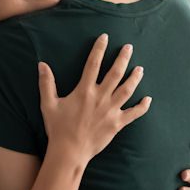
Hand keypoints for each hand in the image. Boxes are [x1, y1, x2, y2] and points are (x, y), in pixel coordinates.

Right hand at [38, 33, 151, 164]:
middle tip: (129, 47)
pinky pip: (133, 113)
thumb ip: (46, 83)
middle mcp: (100, 97)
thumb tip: (42, 65)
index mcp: (84, 91)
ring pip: (127, 90)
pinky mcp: (117, 124)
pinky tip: (148, 99)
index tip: (105, 37)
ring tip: (140, 68)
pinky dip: (142, 106)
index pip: (93, 64)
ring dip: (135, 78)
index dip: (99, 49)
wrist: (69, 152)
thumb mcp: (48, 104)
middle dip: (123, 58)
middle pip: (115, 73)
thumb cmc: (58, 128)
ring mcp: (111, 110)